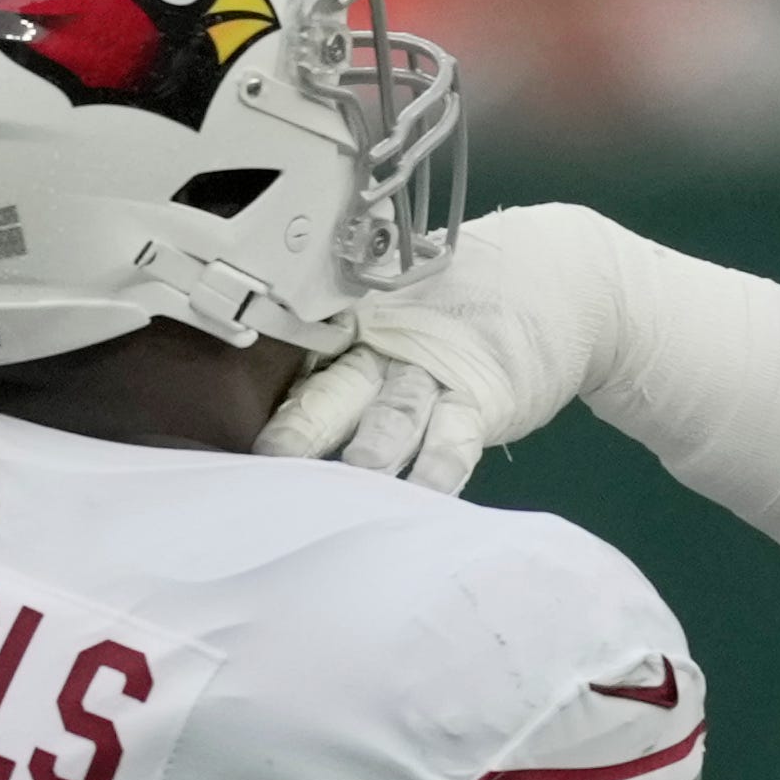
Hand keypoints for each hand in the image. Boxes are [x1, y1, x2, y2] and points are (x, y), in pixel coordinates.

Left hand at [252, 204, 633, 491]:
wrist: (566, 279)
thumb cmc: (470, 296)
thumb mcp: (402, 300)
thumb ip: (347, 338)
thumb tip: (272, 386)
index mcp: (357, 318)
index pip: (297, 353)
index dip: (259, 388)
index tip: (214, 421)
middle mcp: (389, 343)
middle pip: (332, 389)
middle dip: (297, 430)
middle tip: (260, 464)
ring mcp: (438, 371)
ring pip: (390, 418)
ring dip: (364, 456)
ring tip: (335, 490)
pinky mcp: (485, 398)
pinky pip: (453, 441)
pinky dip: (436, 472)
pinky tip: (419, 501)